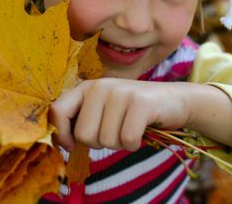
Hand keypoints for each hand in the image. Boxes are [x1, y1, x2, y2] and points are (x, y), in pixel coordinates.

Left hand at [49, 78, 190, 151]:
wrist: (174, 100)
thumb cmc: (132, 112)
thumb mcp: (102, 111)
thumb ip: (81, 122)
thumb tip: (62, 143)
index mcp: (85, 88)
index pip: (57, 111)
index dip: (61, 135)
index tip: (72, 145)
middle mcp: (99, 86)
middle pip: (84, 135)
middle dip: (99, 143)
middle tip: (115, 132)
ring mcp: (120, 92)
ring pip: (106, 141)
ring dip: (119, 144)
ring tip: (129, 128)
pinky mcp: (140, 102)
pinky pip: (127, 139)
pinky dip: (134, 144)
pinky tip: (141, 131)